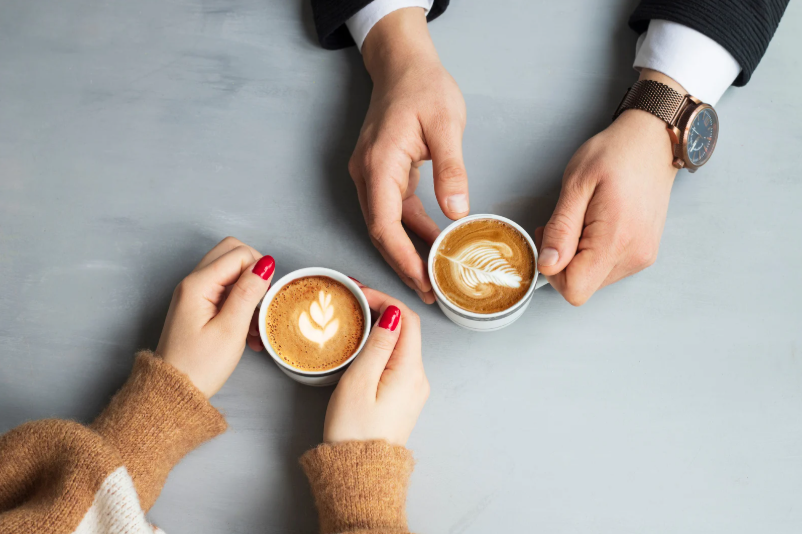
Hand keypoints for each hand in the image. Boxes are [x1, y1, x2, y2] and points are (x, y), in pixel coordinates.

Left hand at [156, 237, 274, 396]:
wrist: (174, 392)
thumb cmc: (199, 366)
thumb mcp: (231, 329)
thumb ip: (248, 292)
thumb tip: (265, 264)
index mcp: (198, 284)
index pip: (238, 253)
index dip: (259, 270)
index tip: (264, 298)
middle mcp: (193, 283)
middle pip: (232, 254)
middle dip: (254, 273)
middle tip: (262, 301)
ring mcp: (194, 294)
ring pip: (230, 272)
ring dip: (249, 291)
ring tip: (255, 323)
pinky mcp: (199, 306)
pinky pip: (225, 291)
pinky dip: (240, 303)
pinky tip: (248, 331)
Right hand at [323, 285, 428, 444]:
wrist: (360, 474)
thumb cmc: (354, 432)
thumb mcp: (360, 382)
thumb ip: (377, 345)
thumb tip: (392, 314)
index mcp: (411, 371)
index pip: (407, 319)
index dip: (385, 299)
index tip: (359, 292)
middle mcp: (419, 378)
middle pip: (407, 330)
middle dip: (382, 309)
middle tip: (353, 299)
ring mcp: (413, 389)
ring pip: (401, 346)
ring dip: (380, 327)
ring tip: (353, 316)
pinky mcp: (403, 398)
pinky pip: (396, 362)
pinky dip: (381, 346)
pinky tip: (362, 344)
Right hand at [350, 7, 468, 303]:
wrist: (403, 65)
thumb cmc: (423, 88)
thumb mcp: (446, 124)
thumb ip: (451, 169)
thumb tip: (457, 211)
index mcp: (378, 164)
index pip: (385, 224)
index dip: (402, 258)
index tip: (423, 281)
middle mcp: (367, 175)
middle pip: (381, 232)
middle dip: (404, 265)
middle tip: (430, 293)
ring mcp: (371, 176)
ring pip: (386, 225)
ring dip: (408, 252)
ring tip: (433, 278)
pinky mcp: (382, 175)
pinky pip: (394, 211)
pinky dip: (412, 231)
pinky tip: (432, 245)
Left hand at [536, 70, 681, 305]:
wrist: (654, 142)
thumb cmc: (615, 154)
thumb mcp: (577, 184)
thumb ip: (560, 229)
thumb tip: (547, 264)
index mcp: (616, 240)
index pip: (575, 289)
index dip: (552, 271)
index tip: (549, 239)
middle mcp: (634, 256)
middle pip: (582, 287)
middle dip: (562, 262)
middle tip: (563, 223)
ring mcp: (642, 257)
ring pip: (593, 279)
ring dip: (578, 257)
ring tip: (582, 220)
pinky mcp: (643, 254)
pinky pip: (607, 269)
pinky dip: (593, 253)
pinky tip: (595, 225)